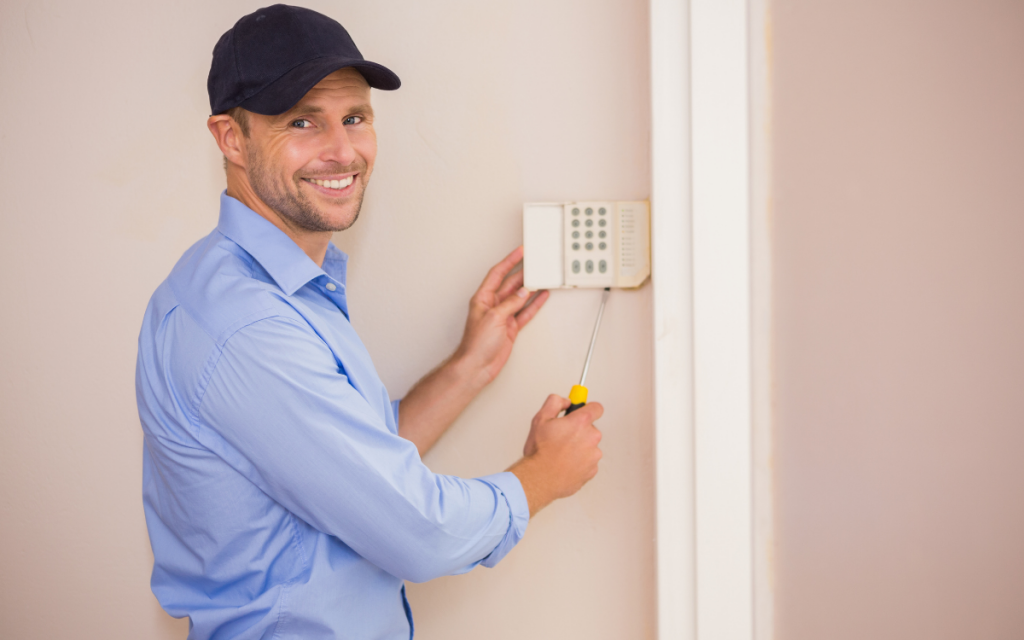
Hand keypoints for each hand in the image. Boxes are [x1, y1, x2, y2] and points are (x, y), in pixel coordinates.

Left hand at [453, 246, 548, 384]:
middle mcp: (492, 305)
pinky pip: (525, 312)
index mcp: (483, 298)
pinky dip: (534, 305)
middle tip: (535, 264)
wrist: (477, 366)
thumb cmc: (476, 344)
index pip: (497, 274)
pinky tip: (541, 297)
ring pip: (520, 297)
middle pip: (510, 284)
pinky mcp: (510, 328)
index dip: (509, 261)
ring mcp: (502, 316)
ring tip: (542, 278)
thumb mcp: (494, 317)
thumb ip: (510, 304)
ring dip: (531, 288)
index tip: (519, 252)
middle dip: (523, 273)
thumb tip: (523, 293)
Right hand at [509, 394, 603, 515]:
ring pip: (589, 446)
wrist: (540, 478)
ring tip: (561, 453)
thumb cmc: (540, 452)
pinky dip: (579, 462)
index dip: (588, 408)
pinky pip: (588, 462)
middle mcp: (591, 437)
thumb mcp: (540, 418)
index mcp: (581, 422)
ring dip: (579, 447)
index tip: (582, 411)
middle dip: (578, 431)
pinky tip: (565, 463)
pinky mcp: (592, 470)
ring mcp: (593, 455)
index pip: (596, 408)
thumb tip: (565, 401)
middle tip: (562, 437)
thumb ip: (555, 402)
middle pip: (590, 429)